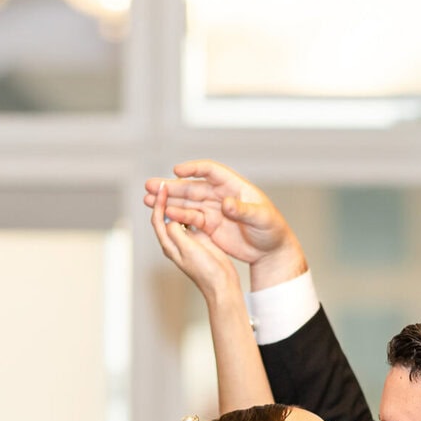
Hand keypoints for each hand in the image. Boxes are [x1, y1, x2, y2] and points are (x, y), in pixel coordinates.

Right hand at [143, 159, 306, 288]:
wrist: (272, 250)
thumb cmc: (272, 230)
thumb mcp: (261, 219)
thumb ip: (243, 210)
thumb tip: (226, 204)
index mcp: (234, 186)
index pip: (210, 171)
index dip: (193, 169)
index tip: (177, 171)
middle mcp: (221, 195)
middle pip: (193, 186)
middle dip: (172, 186)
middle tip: (151, 185)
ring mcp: (214, 211)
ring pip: (187, 203)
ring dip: (169, 201)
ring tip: (148, 200)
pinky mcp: (210, 226)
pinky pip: (191, 219)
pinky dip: (178, 217)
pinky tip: (163, 216)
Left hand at [150, 183, 239, 300]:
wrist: (223, 285)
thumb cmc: (206, 271)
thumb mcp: (189, 249)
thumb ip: (177, 232)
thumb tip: (169, 217)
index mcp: (170, 245)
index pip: (158, 220)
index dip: (159, 203)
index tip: (164, 188)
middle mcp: (176, 242)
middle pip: (166, 216)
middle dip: (165, 199)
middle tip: (168, 183)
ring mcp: (189, 241)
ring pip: (180, 217)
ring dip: (179, 202)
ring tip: (181, 187)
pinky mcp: (201, 240)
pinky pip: (193, 221)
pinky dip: (192, 209)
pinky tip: (198, 199)